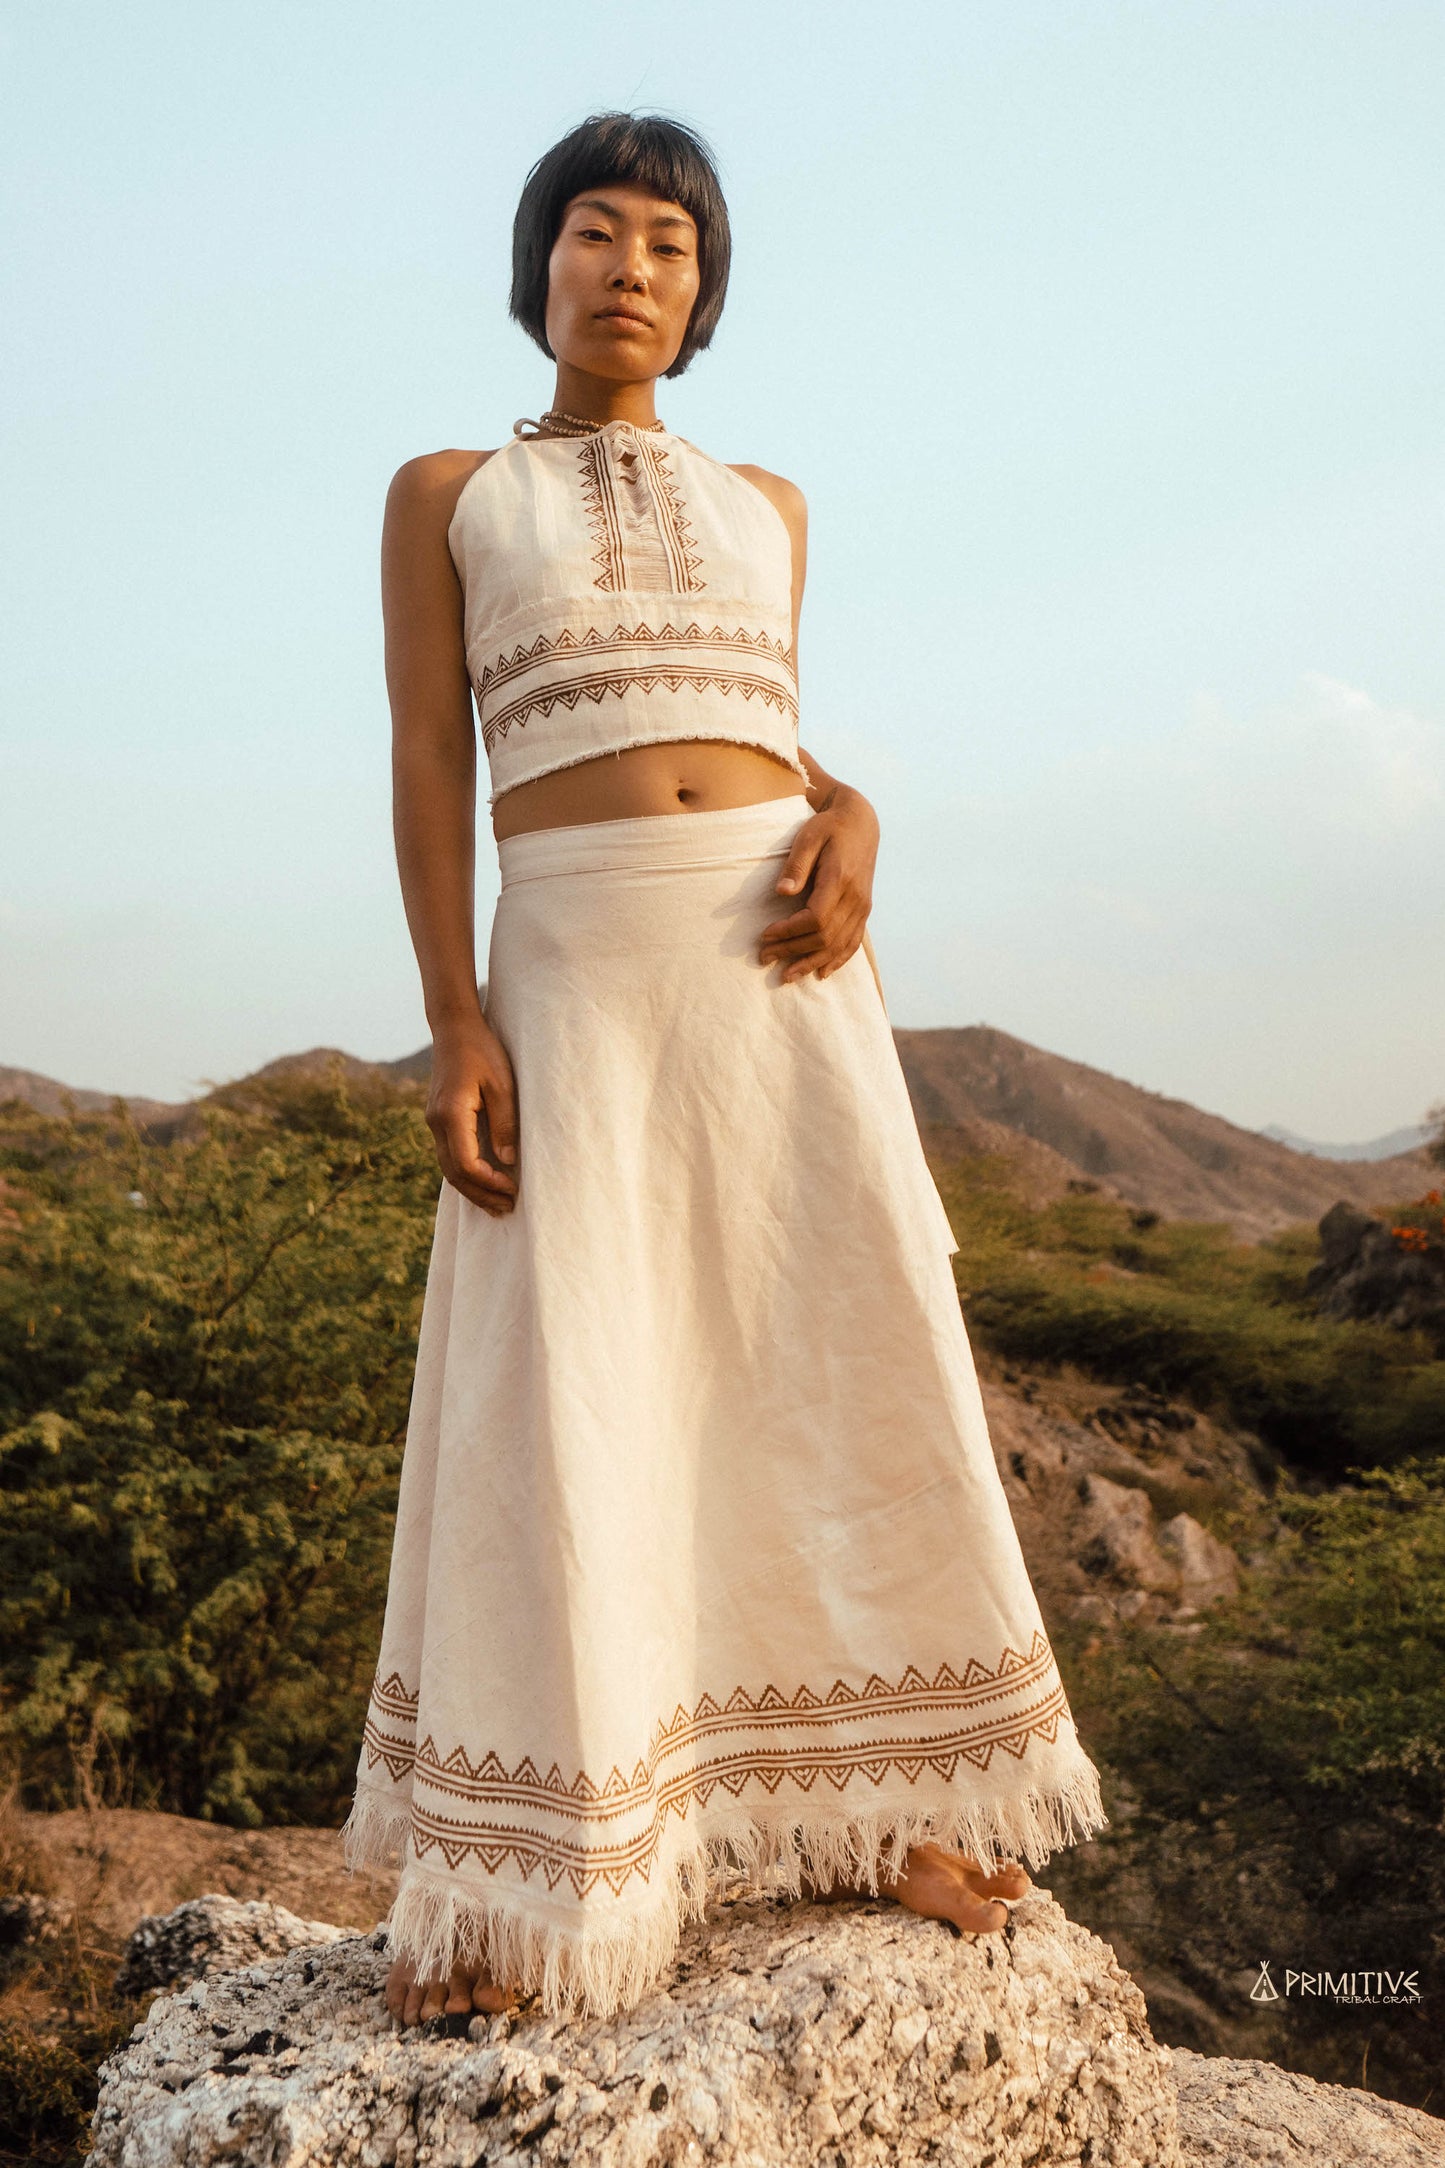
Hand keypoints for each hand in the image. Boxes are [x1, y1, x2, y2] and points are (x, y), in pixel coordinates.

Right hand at [425, 1014, 518, 1214]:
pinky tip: (483, 1182)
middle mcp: (436, 1122)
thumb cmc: (483, 1051)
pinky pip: (449, 1156)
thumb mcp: (503, 1084)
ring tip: (498, 1204)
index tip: (513, 1189)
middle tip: (507, 1209)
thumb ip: (504, 1123)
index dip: (489, 1182)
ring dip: (473, 1189)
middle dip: (481, 1195)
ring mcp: (434, 1122)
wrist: (454, 1029)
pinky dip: (466, 1174)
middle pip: (455, 1173)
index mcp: (451, 1114)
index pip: (466, 1163)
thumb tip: (508, 1160)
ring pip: (449, 1168)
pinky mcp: (439, 1120)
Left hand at [758, 785, 878, 982]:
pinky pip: (853, 942)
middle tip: (764, 958)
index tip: (765, 935)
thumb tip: (782, 892)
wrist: (861, 822)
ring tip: (787, 975)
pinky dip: (837, 960)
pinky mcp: (864, 910)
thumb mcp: (809, 836)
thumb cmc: (830, 826)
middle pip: (824, 937)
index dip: (788, 932)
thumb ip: (797, 864)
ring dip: (811, 963)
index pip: (815, 919)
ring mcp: (862, 907)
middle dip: (792, 951)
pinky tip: (821, 973)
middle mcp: (855, 899)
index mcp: (840, 880)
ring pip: (838, 945)